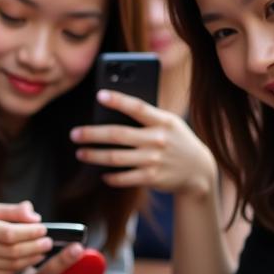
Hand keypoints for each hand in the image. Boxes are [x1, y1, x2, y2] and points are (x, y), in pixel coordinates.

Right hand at [0, 199, 51, 273]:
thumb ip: (8, 210)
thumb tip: (34, 216)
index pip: (8, 232)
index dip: (29, 232)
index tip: (43, 228)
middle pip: (12, 250)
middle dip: (35, 245)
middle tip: (48, 241)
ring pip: (11, 264)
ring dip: (32, 257)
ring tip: (42, 249)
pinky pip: (5, 273)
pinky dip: (21, 266)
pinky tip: (29, 259)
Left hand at [71, 92, 217, 195]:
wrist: (198, 170)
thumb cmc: (176, 141)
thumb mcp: (169, 123)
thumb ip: (147, 117)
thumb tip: (113, 112)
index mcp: (163, 121)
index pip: (138, 107)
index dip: (118, 100)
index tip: (100, 95)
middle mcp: (158, 140)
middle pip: (117, 135)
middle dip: (92, 134)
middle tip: (74, 134)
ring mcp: (154, 160)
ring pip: (115, 158)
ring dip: (94, 156)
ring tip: (81, 152)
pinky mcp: (151, 178)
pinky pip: (124, 177)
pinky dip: (110, 176)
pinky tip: (102, 173)